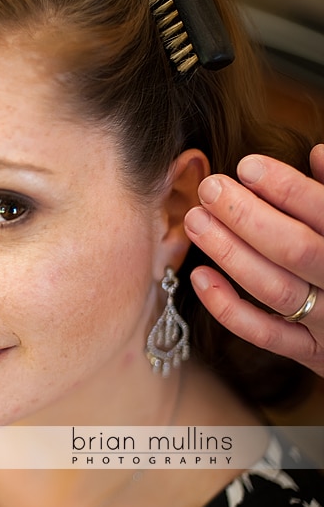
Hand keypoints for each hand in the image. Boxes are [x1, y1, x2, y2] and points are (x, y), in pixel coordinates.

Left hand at [184, 144, 323, 377]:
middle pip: (295, 250)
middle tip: (210, 188)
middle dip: (247, 217)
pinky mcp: (313, 353)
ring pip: (275, 289)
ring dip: (229, 253)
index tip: (247, 166)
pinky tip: (199, 275)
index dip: (288, 189)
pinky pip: (266, 334)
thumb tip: (317, 154)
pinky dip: (228, 307)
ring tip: (196, 220)